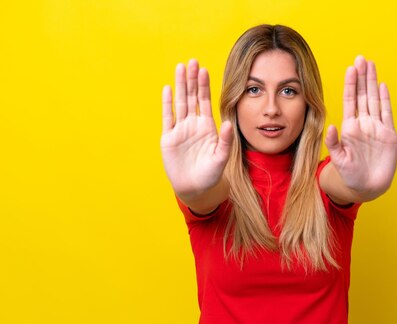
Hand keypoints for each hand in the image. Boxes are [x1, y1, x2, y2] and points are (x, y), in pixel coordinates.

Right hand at [161, 59, 231, 200]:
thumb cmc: (211, 174)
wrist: (195, 188)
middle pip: (192, 97)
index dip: (204, 86)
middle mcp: (193, 125)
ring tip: (180, 68)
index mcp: (207, 127)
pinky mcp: (168, 138)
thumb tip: (228, 123)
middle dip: (192, 79)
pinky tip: (168, 89)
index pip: (204, 101)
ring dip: (180, 86)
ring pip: (179, 103)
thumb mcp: (221, 158)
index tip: (204, 70)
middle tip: (192, 61)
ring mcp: (180, 130)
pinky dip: (167, 104)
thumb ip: (225, 140)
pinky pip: (168, 118)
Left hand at [324, 56, 396, 199]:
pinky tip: (383, 86)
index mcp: (350, 127)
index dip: (350, 84)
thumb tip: (331, 127)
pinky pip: (387, 114)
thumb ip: (334, 143)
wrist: (367, 186)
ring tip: (371, 65)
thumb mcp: (339, 159)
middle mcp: (363, 124)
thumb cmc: (350, 174)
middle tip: (361, 58)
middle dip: (362, 77)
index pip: (350, 101)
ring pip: (375, 100)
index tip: (350, 68)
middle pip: (363, 95)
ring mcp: (376, 128)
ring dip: (373, 82)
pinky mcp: (389, 135)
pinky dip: (385, 100)